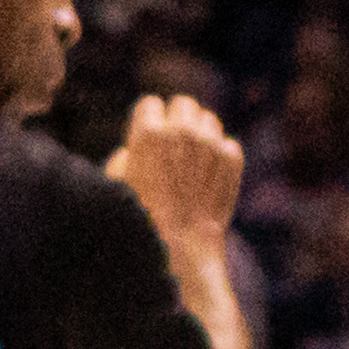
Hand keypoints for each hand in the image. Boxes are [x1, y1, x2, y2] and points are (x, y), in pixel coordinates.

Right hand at [105, 93, 247, 238]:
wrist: (182, 244)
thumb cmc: (142, 217)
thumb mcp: (116, 184)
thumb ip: (124, 157)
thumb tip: (131, 151)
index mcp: (149, 133)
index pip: (151, 104)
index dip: (148, 121)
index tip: (148, 137)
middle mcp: (183, 131)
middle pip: (183, 104)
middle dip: (177, 119)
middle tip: (173, 143)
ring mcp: (211, 143)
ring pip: (208, 119)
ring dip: (200, 133)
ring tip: (191, 159)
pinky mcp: (231, 158)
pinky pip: (226, 143)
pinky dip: (219, 155)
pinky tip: (208, 175)